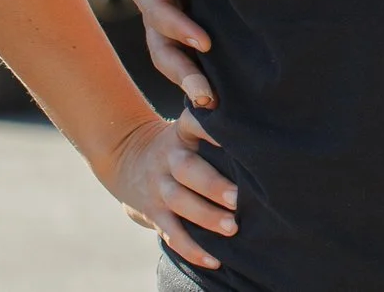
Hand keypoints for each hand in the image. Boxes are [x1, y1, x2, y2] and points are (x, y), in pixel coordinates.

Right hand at [98, 109, 236, 270]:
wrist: (128, 160)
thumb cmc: (178, 146)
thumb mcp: (186, 129)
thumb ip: (212, 130)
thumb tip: (255, 133)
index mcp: (181, 134)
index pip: (193, 123)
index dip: (209, 127)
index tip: (230, 131)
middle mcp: (168, 159)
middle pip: (187, 169)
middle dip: (212, 185)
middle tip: (237, 199)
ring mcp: (159, 188)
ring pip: (180, 202)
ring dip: (206, 217)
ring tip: (232, 228)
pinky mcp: (154, 214)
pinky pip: (172, 234)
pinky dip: (192, 249)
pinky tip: (214, 260)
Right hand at [131, 0, 215, 107]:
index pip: (158, 11)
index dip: (179, 27)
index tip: (205, 41)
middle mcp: (156, 7)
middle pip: (162, 47)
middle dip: (183, 72)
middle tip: (206, 97)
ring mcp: (174, 20)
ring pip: (173, 58)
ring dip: (189, 82)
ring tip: (211, 105)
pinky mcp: (194, 26)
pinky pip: (192, 56)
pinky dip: (203, 74)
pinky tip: (221, 100)